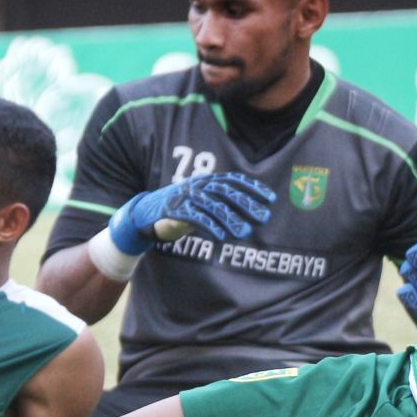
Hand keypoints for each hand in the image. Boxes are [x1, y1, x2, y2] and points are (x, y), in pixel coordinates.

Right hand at [107, 173, 276, 255]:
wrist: (145, 215)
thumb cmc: (180, 210)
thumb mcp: (203, 205)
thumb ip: (223, 206)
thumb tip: (252, 214)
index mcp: (205, 181)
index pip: (233, 181)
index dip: (252, 188)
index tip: (270, 198)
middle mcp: (196, 186)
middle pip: (226, 192)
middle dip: (246, 204)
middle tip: (263, 217)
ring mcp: (184, 197)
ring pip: (212, 206)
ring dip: (230, 219)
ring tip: (245, 233)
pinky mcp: (173, 211)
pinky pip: (195, 218)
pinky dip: (209, 226)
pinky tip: (221, 236)